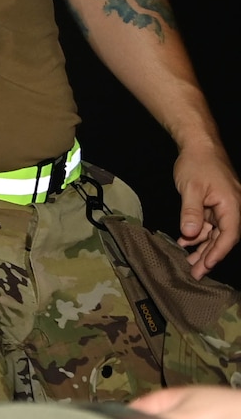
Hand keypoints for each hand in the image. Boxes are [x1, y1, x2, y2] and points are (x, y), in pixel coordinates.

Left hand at [174, 136, 238, 276]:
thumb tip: (191, 234)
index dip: (218, 253)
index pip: (229, 235)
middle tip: (195, 273)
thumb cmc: (197, 163)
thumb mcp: (190, 189)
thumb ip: (191, 212)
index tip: (206, 267)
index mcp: (232, 205)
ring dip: (202, 247)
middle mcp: (233, 208)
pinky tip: (185, 240)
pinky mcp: (215, 204)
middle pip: (223, 238)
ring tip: (188, 262)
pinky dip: (198, 233)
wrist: (199, 145)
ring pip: (216, 232)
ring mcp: (225, 206)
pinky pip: (209, 223)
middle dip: (209, 256)